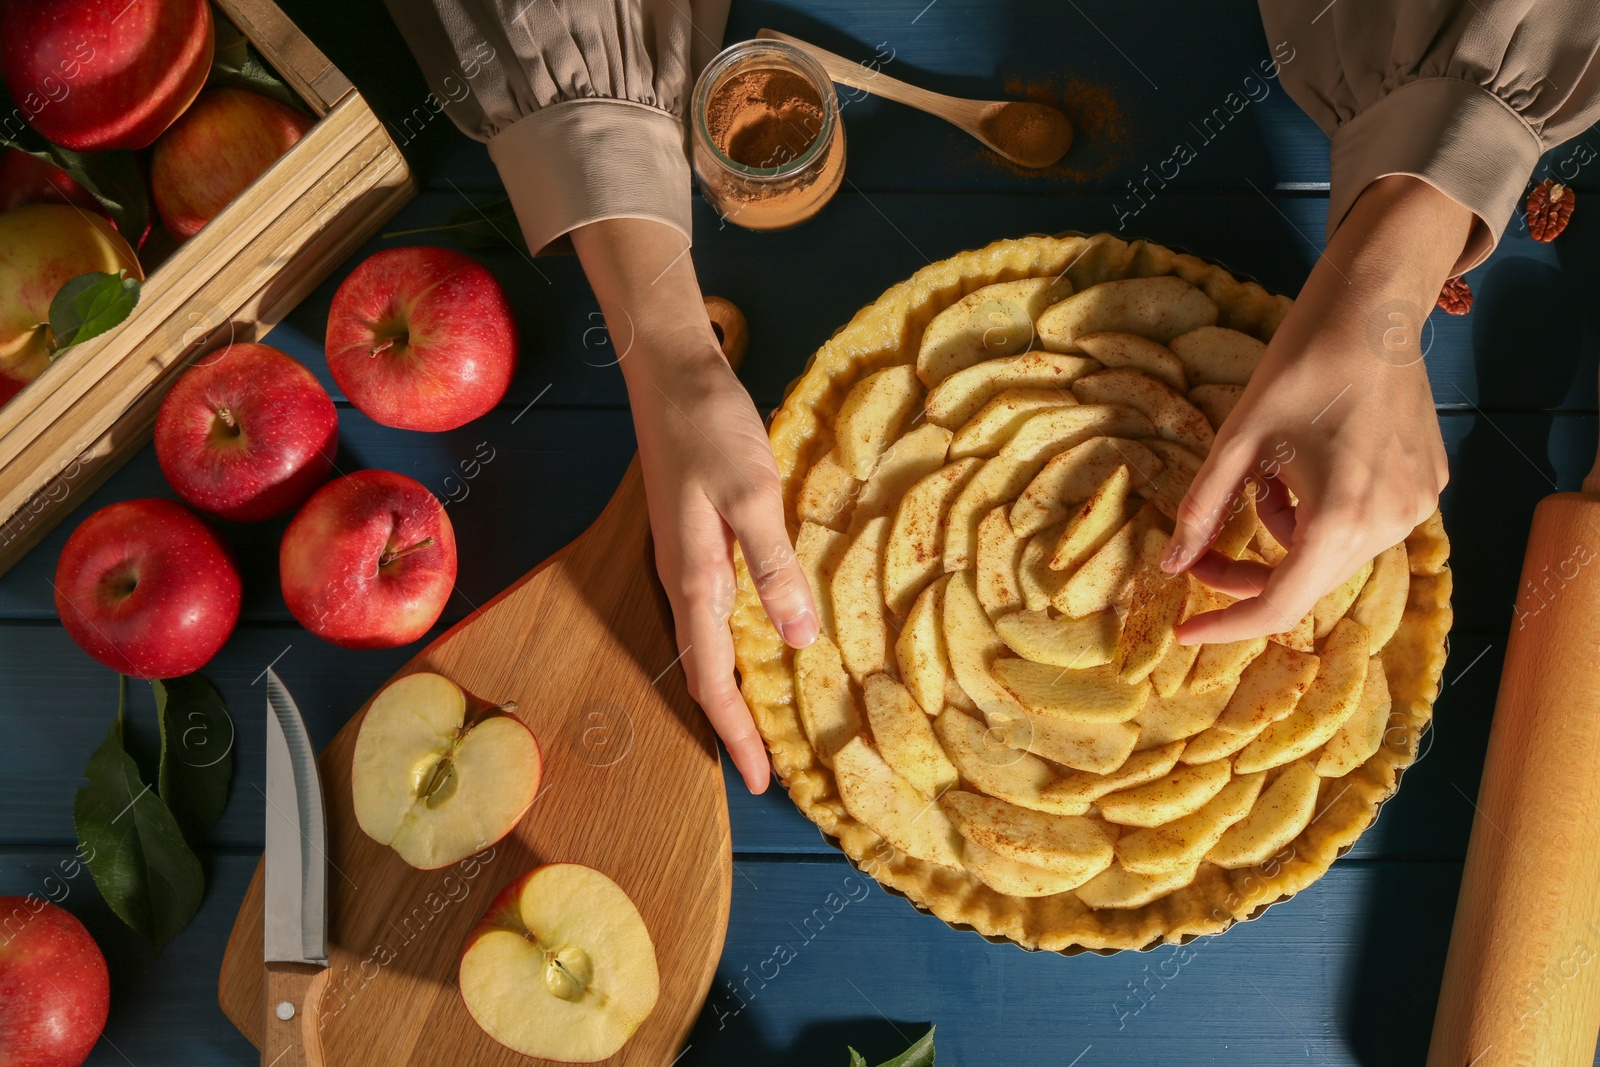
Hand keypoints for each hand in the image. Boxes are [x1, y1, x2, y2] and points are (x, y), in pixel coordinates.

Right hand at [571, 219, 816, 792]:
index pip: (713, 681)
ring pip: (710, 647)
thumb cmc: (711, 428)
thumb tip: (800, 640)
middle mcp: (684, 582)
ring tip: (768, 726)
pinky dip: (738, 647)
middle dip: (734, 726)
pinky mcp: (695, 541)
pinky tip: (765, 646)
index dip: (736, 734)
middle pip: (707, 674)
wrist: (669, 372)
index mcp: (696, 581)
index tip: (761, 782)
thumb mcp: (754, 494)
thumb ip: (775, 566)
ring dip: (736, 691)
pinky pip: (715, 615)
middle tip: (768, 770)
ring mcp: (685, 562)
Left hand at [1163, 176, 1473, 642]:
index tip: (1184, 631)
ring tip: (1270, 475)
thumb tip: (1171, 565)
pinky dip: (1322, 514)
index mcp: (1342, 519)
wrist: (1372, 308)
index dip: (1227, 625)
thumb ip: (1202, 509)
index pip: (1279, 606)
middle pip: (1306, 583)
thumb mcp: (1236, 441)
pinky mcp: (1427, 488)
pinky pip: (1362, 526)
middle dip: (1248, 573)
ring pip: (1332, 554)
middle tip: (1200, 553)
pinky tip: (1309, 462)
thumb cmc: (1299, 366)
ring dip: (1286, 535)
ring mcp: (1416, 507)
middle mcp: (1391, 524)